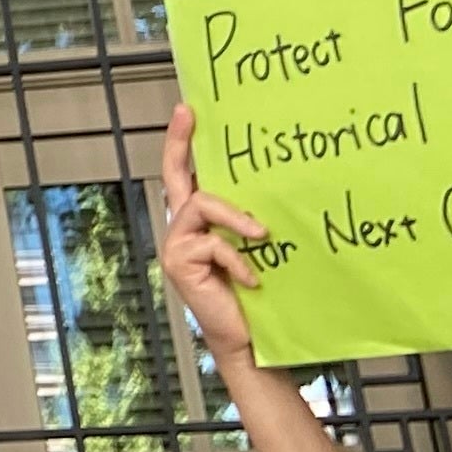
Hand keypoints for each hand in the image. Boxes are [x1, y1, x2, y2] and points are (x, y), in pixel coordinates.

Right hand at [158, 102, 265, 373]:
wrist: (250, 341)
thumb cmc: (258, 297)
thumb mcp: (256, 251)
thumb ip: (252, 225)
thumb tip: (278, 192)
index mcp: (199, 222)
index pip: (185, 175)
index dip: (182, 142)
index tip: (187, 110)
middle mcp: (182, 228)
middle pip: (173, 176)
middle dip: (178, 142)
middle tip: (187, 115)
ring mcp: (177, 244)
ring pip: (201, 204)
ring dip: (236, 218)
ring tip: (262, 237)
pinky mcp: (180, 262)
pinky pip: (212, 242)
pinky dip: (238, 259)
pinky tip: (253, 279)